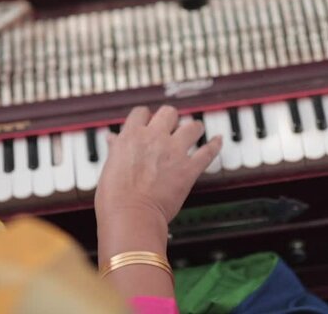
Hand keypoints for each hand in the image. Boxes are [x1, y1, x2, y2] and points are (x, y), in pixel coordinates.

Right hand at [95, 106, 221, 223]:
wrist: (131, 215)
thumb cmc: (115, 196)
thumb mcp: (109, 166)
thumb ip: (115, 149)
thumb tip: (112, 138)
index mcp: (132, 136)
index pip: (142, 112)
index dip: (147, 116)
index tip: (149, 122)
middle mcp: (155, 138)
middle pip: (169, 113)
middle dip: (171, 119)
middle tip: (172, 127)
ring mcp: (174, 152)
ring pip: (193, 126)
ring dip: (194, 128)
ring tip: (195, 131)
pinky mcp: (189, 169)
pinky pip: (208, 151)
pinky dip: (215, 145)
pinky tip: (218, 140)